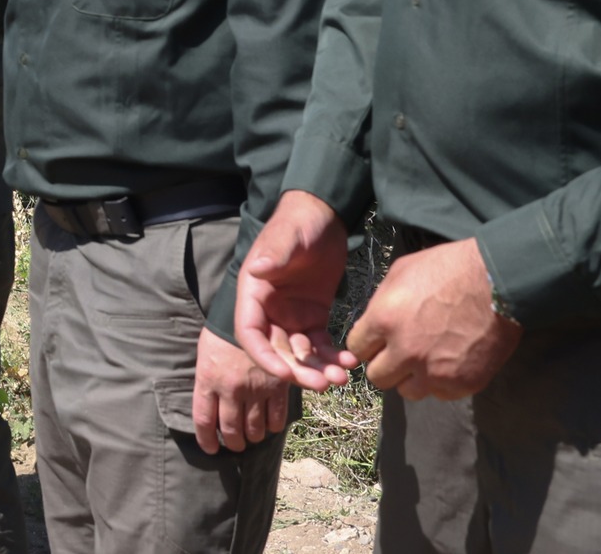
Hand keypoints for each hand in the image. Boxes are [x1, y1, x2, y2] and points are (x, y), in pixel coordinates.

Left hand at [192, 327, 293, 453]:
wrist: (253, 311)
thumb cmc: (223, 331)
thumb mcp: (205, 353)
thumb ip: (207, 379)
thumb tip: (208, 404)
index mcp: (208, 380)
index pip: (204, 421)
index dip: (206, 440)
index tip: (210, 448)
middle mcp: (230, 389)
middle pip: (230, 430)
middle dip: (233, 442)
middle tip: (235, 445)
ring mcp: (255, 390)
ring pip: (254, 428)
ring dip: (252, 437)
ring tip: (251, 437)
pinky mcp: (277, 387)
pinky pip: (276, 418)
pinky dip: (273, 427)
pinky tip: (270, 427)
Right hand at [234, 191, 359, 389]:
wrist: (324, 215)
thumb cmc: (300, 221)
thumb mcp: (287, 234)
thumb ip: (274, 252)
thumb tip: (257, 269)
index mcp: (254, 293)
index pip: (250, 334)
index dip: (264, 358)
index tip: (285, 374)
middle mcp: (269, 310)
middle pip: (277, 351)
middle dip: (298, 371)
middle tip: (324, 384)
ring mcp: (291, 316)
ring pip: (300, 354)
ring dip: (317, 369)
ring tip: (341, 377)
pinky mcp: (313, 316)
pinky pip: (321, 345)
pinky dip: (333, 356)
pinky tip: (349, 361)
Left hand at [347, 238, 519, 400]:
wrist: (497, 282)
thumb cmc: (448, 269)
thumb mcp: (401, 273)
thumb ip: (380, 304)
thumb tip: (370, 326)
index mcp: (384, 320)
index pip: (356, 349)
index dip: (367, 344)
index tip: (377, 341)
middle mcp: (405, 352)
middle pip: (377, 377)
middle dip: (385, 364)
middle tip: (400, 352)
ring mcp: (434, 372)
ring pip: (407, 392)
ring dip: (411, 377)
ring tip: (425, 358)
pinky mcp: (462, 385)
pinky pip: (439, 394)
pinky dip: (440, 382)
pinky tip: (448, 361)